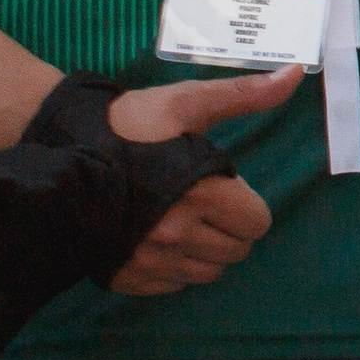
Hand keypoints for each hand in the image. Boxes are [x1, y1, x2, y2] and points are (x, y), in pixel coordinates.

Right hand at [104, 64, 299, 294]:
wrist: (62, 153)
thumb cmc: (132, 125)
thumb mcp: (190, 102)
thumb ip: (246, 95)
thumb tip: (296, 73)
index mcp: (201, 192)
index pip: (256, 223)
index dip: (249, 204)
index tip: (228, 189)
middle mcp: (177, 232)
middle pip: (235, 251)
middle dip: (232, 228)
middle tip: (209, 205)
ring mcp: (148, 258)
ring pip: (205, 273)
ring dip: (206, 251)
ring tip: (186, 221)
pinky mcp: (123, 276)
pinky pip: (171, 286)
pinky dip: (175, 267)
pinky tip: (160, 239)